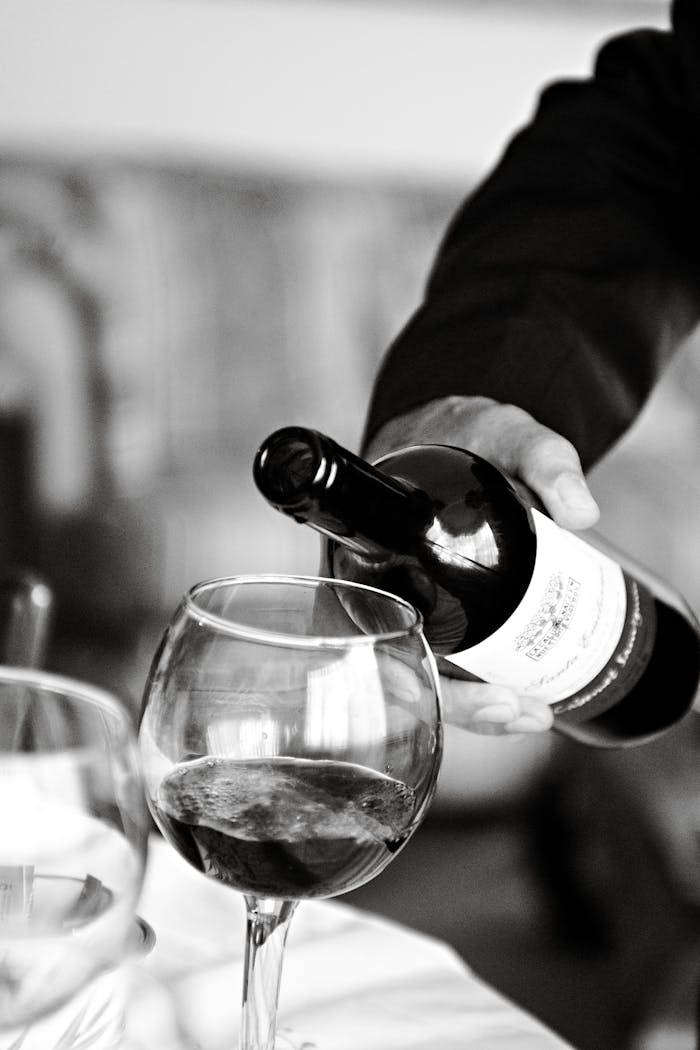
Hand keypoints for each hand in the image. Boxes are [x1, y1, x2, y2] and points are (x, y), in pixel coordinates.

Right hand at [364, 395, 600, 736]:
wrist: (453, 432)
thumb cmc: (463, 431)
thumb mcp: (506, 432)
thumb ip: (545, 459)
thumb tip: (582, 514)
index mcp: (362, 552)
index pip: (375, 633)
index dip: (421, 680)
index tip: (487, 692)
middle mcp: (371, 589)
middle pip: (401, 672)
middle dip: (466, 706)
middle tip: (528, 711)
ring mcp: (399, 602)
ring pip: (424, 675)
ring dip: (477, 707)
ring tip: (536, 711)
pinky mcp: (429, 608)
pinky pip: (443, 658)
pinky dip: (478, 683)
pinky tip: (521, 696)